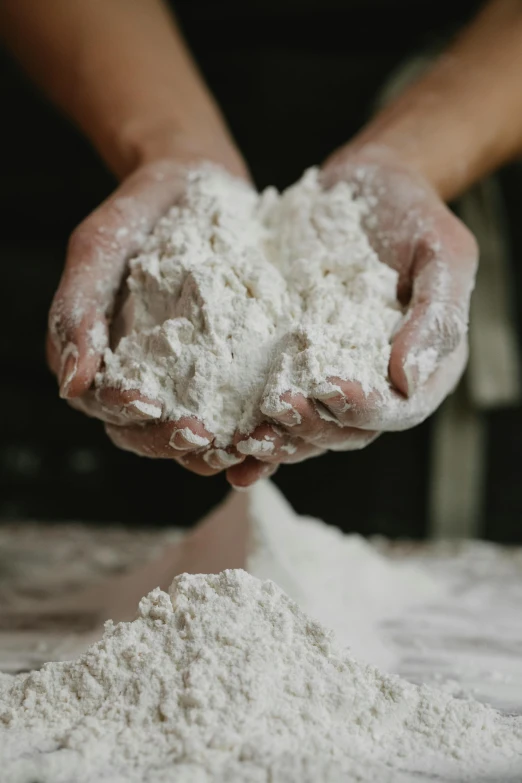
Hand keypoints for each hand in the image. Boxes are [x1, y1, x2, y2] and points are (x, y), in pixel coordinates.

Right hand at [47, 153, 267, 482]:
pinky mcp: (227, 372)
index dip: (122, 411)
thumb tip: (70, 381)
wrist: (197, 183)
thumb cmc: (139, 212)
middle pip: (145, 432)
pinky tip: (272, 429)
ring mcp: (185, 380)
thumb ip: (76, 309)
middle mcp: (140, 378)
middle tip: (203, 438)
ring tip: (243, 445)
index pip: (102, 403)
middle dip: (171, 441)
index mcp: (100, 358)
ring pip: (190, 435)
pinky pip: (235, 412)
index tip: (148, 404)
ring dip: (214, 449)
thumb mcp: (99, 247)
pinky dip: (250, 429)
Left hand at [230, 145, 477, 477]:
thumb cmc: (414, 213)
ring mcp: (331, 374)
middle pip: (345, 429)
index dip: (364, 408)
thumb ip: (437, 316)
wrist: (363, 183)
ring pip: (306, 424)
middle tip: (274, 411)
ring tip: (241, 436)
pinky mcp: (292, 361)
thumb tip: (410, 380)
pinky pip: (271, 396)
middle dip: (309, 427)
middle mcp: (375, 382)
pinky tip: (219, 427)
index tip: (331, 389)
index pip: (396, 408)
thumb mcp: (443, 253)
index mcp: (422, 368)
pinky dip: (248, 416)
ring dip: (275, 437)